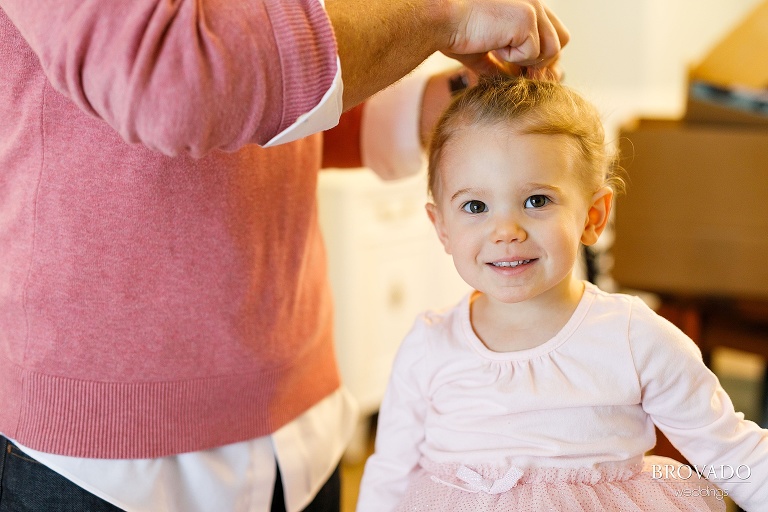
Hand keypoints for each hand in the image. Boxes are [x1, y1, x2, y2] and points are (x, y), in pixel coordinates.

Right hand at [441, 0, 568, 77]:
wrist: (441, 22)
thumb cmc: (455, 33)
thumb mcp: (485, 51)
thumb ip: (503, 64)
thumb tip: (516, 80)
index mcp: (527, 6)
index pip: (554, 34)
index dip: (542, 57)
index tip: (522, 70)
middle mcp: (534, 2)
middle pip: (560, 42)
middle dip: (542, 63)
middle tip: (516, 70)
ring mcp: (533, 9)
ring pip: (551, 51)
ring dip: (525, 60)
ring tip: (498, 50)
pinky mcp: (527, 19)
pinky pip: (532, 54)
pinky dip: (512, 58)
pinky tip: (493, 44)